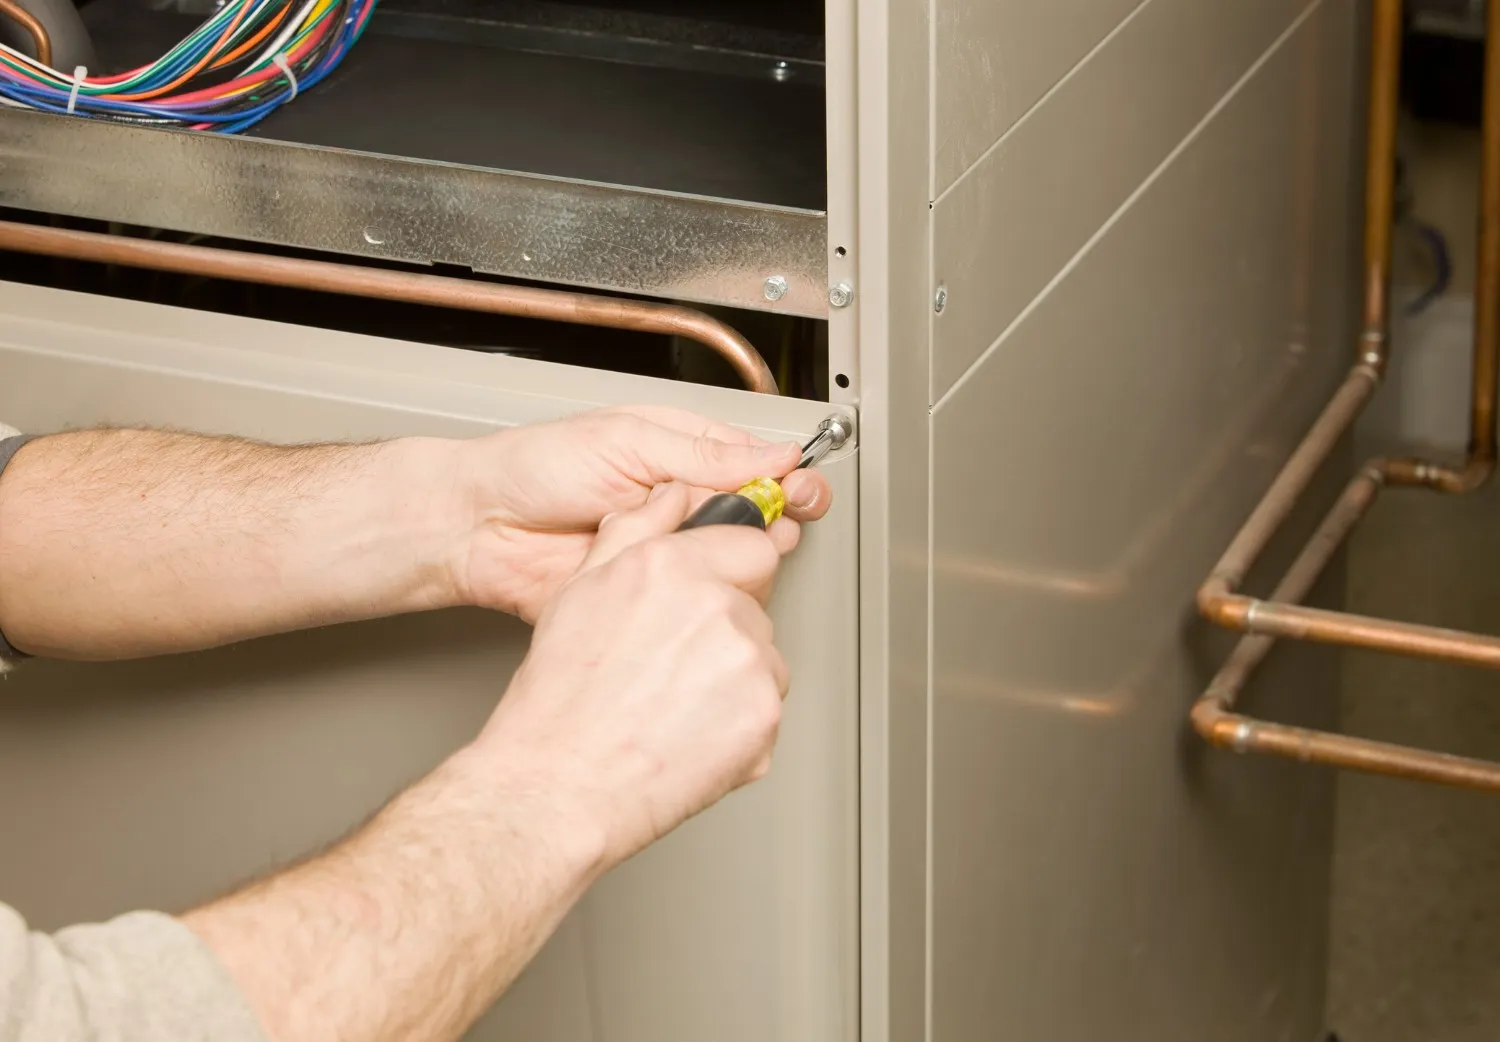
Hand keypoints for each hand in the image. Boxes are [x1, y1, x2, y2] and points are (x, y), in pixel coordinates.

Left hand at [452, 405, 832, 622]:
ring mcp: (668, 551)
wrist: (481, 527)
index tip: (802, 489)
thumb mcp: (628, 442)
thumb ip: (703, 455)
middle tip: (782, 519)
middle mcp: (680, 503)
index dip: (787, 477)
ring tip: (738, 546)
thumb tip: (773, 453)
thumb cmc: (536, 468)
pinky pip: (693, 601)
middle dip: (778, 517)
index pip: (756, 463)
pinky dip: (707, 596)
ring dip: (745, 556)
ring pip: (732, 561)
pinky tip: (707, 581)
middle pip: (755, 515)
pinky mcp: (649, 594)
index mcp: (681, 454)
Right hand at [470, 481, 790, 867]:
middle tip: (671, 669)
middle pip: (756, 607)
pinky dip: (740, 726)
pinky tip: (689, 735)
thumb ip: (635, 530)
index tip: (713, 598)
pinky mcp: (765, 715)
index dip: (730, 574)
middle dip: (726, 632)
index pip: (750, 546)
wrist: (558, 785)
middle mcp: (716, 605)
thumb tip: (669, 497)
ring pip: (765, 660)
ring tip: (673, 707)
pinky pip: (767, 710)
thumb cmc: (558, 702)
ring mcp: (747, 661)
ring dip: (734, 679)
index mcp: (671, 566)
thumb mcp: (580, 591)